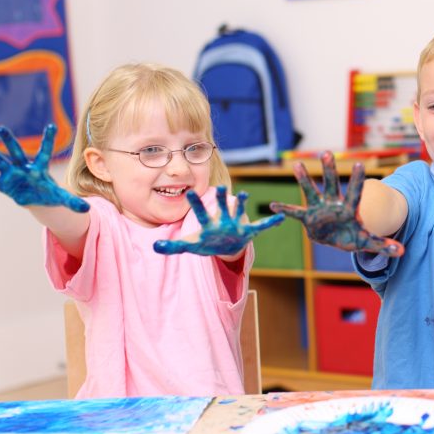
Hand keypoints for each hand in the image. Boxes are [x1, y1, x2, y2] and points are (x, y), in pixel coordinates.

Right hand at [0, 124, 88, 211]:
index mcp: (39, 169)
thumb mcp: (61, 198)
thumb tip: (86, 209)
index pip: (45, 152)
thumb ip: (72, 202)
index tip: (51, 125)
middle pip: (16, 152)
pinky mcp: (3, 184)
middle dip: (9, 141)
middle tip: (1, 127)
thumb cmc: (49, 193)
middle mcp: (24, 168)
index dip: (48, 140)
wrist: (36, 197)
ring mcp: (12, 175)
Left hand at [153, 186, 284, 255]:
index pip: (200, 212)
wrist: (225, 246)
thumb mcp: (190, 245)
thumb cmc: (206, 242)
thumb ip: (172, 247)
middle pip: (221, 207)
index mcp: (208, 223)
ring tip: (245, 195)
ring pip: (240, 212)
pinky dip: (270, 222)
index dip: (195, 203)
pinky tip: (280, 217)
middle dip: (222, 198)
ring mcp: (236, 224)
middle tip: (221, 187)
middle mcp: (223, 220)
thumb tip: (153, 247)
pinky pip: (261, 226)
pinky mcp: (248, 231)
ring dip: (243, 204)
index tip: (188, 191)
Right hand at [269, 153, 403, 256]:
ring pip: (311, 192)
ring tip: (296, 165)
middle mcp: (333, 204)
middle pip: (332, 185)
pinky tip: (272, 205)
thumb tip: (402, 252)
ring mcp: (319, 209)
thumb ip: (383, 245)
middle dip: (329, 170)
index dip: (356, 180)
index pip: (354, 192)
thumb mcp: (367, 242)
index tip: (359, 164)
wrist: (338, 237)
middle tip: (326, 153)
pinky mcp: (308, 218)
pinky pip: (295, 213)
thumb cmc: (353, 236)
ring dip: (304, 180)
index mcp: (349, 209)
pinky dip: (284, 210)